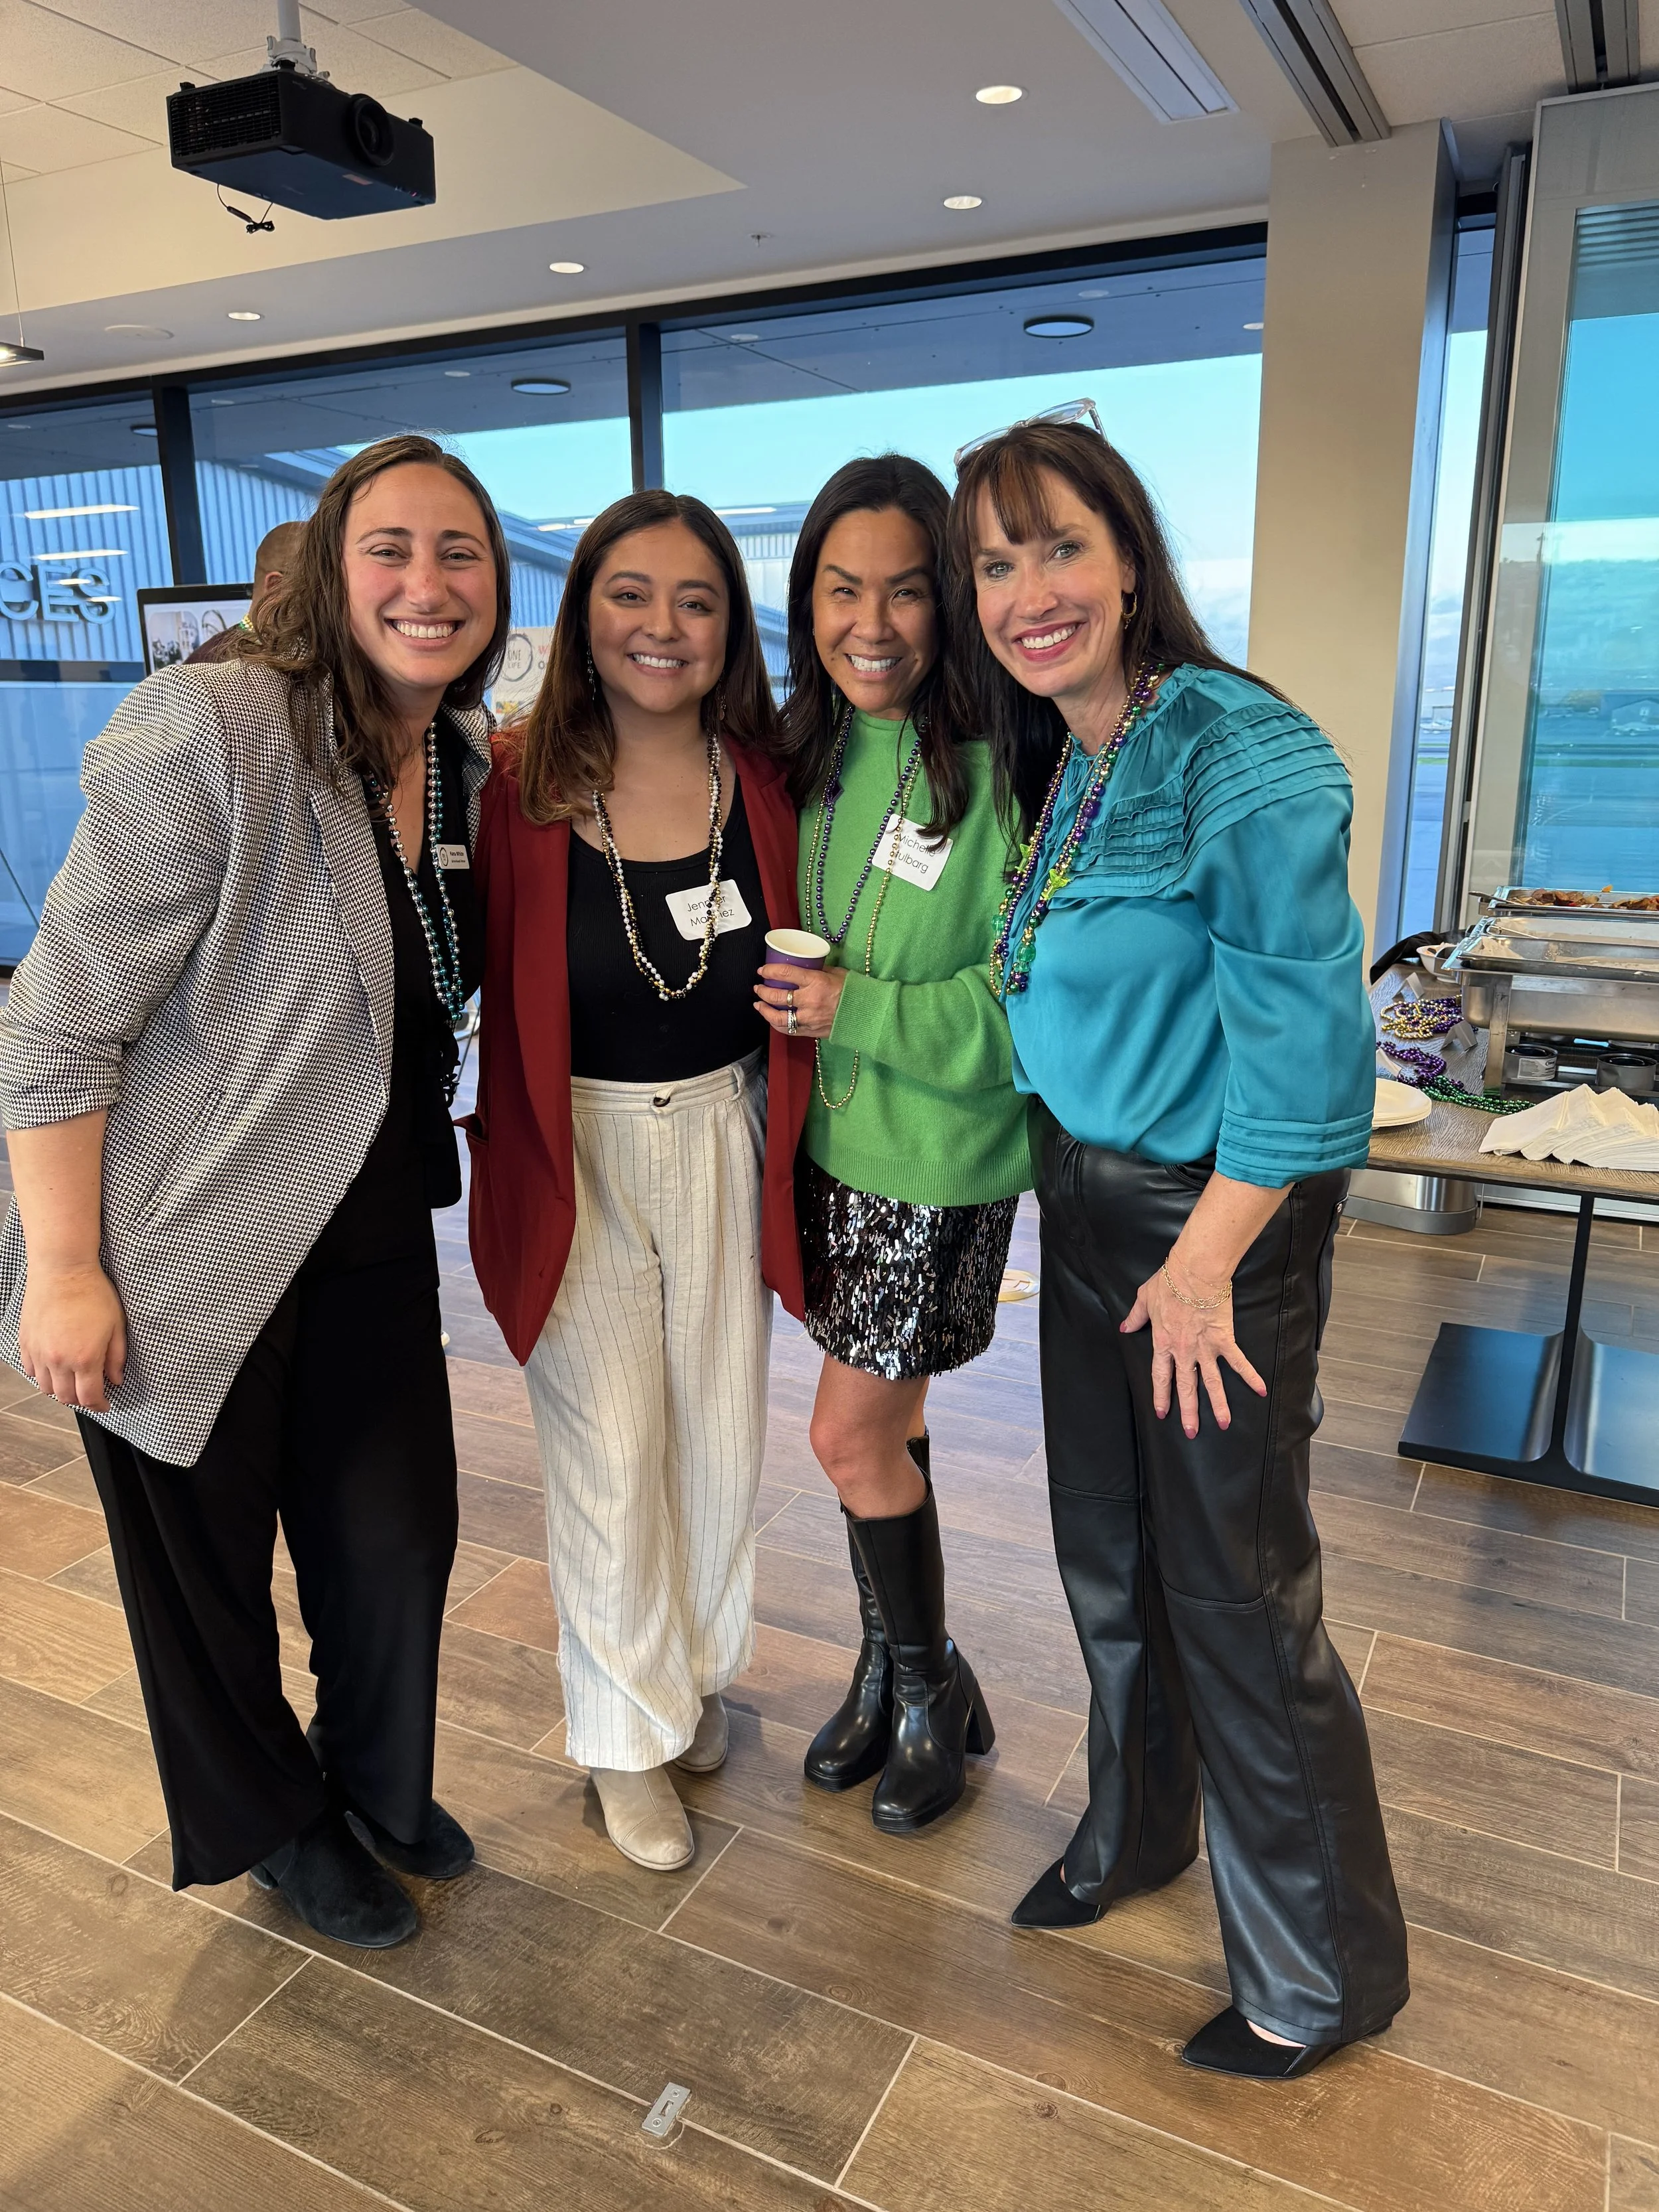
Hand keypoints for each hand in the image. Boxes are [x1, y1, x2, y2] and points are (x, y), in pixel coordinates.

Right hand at [18, 1263, 126, 1411]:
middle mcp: (58, 1360)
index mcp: (85, 1358)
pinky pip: (31, 1370)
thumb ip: (116, 1357)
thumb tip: (116, 1380)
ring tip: (73, 1382)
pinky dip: (43, 1375)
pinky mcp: (26, 1342)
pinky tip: (54, 1367)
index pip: (90, 1397)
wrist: (62, 1269)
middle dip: (81, 1401)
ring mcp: (39, 1352)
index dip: (100, 1406)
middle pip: (66, 1398)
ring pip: (46, 1387)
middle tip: (91, 1394)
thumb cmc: (92, 1292)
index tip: (105, 1405)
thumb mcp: (116, 1325)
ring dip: (61, 1390)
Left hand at [755, 960, 847, 1039]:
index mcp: (816, 981)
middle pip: (777, 996)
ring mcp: (809, 1018)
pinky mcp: (811, 1031)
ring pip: (778, 1017)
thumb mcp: (836, 973)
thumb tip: (802, 967)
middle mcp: (810, 1000)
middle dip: (763, 991)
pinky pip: (788, 1029)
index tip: (762, 970)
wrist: (867, 1013)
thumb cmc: (853, 991)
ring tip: (759, 1004)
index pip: (785, 973)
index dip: (769, 971)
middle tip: (758, 987)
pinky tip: (771, 1019)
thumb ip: (817, 970)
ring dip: (765, 1010)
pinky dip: (776, 1024)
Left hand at [1120, 1255, 1265, 1439]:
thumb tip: (1125, 1327)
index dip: (1162, 1396)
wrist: (1194, 1272)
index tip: (1162, 1413)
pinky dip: (1250, 1376)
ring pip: (1212, 1382)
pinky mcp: (1224, 1339)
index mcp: (1163, 1343)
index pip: (1161, 1376)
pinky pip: (1238, 1362)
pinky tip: (1260, 1391)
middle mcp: (1183, 1351)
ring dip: (1218, 1404)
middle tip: (1192, 1433)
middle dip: (1188, 1412)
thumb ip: (1135, 1317)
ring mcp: (1205, 1348)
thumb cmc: (1168, 1282)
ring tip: (1224, 1424)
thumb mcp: (1144, 1298)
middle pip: (1186, 1387)